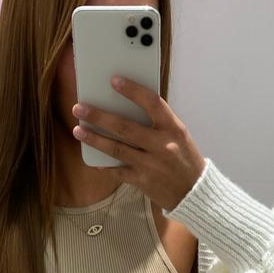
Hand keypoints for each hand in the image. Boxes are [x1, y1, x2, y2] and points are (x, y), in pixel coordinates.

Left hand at [71, 76, 205, 211]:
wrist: (194, 192)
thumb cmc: (184, 159)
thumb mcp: (178, 135)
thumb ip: (157, 123)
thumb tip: (127, 107)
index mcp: (173, 129)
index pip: (152, 103)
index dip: (132, 90)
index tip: (114, 80)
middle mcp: (162, 146)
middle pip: (125, 127)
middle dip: (99, 117)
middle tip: (80, 108)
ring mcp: (151, 165)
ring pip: (117, 149)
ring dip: (95, 139)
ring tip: (79, 130)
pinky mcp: (143, 182)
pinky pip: (119, 171)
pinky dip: (105, 164)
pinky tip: (94, 158)